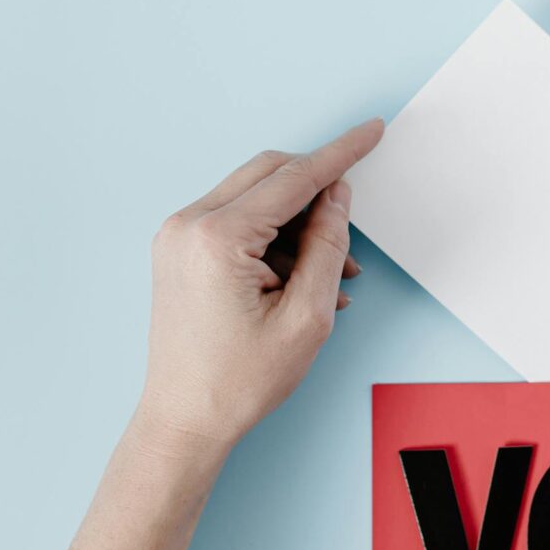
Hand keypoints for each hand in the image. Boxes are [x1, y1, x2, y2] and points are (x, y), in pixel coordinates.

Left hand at [138, 117, 383, 446]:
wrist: (184, 420)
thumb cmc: (240, 380)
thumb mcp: (307, 316)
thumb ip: (326, 245)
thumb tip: (337, 197)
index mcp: (218, 238)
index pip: (293, 177)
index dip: (340, 154)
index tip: (371, 130)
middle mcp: (188, 225)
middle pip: (269, 175)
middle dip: (318, 192)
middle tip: (350, 224)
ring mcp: (177, 236)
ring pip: (254, 198)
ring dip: (298, 223)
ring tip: (332, 274)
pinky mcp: (178, 250)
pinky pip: (236, 222)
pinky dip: (273, 239)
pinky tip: (301, 279)